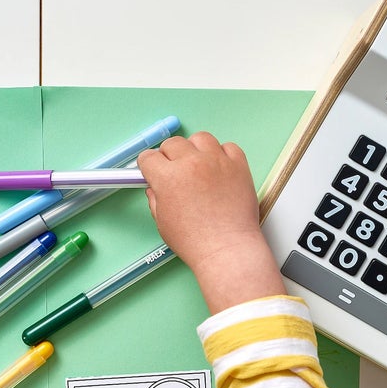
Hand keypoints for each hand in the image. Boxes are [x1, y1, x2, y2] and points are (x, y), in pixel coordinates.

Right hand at [137, 132, 284, 312]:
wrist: (226, 249)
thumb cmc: (196, 241)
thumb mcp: (163, 222)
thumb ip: (156, 200)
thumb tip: (156, 189)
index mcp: (168, 177)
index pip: (149, 157)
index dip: (148, 165)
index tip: (152, 169)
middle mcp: (192, 163)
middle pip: (173, 143)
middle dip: (169, 156)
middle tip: (174, 170)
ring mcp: (217, 162)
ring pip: (200, 138)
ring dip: (195, 149)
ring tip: (198, 165)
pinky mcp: (238, 165)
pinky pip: (228, 147)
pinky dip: (222, 154)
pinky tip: (219, 168)